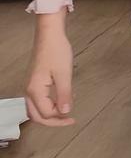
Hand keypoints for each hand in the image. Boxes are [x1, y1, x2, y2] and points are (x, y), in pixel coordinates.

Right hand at [25, 11, 75, 126]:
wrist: (50, 36)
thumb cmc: (57, 52)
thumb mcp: (64, 74)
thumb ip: (64, 94)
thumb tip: (66, 112)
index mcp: (35, 91)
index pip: (46, 114)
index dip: (60, 118)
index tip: (74, 117)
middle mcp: (28, 91)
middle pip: (37, 116)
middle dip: (53, 121)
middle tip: (69, 120)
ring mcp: (30, 87)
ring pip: (35, 109)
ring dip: (50, 114)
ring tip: (66, 112)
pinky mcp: (34, 82)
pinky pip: (38, 101)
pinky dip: (48, 105)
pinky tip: (62, 100)